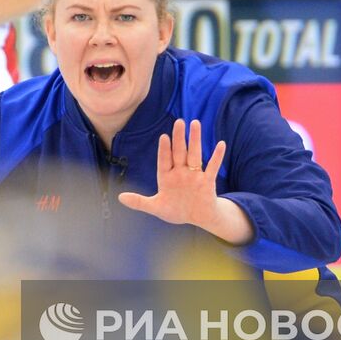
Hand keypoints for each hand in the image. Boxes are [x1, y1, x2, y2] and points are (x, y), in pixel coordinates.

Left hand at [118, 119, 251, 242]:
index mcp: (167, 177)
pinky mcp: (207, 181)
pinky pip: (212, 167)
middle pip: (179, 152)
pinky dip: (217, 157)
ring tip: (195, 123)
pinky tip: (221, 144)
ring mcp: (194, 176)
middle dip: (179, 138)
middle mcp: (180, 173)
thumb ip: (139, 202)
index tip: (164, 136)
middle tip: (179, 121)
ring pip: (195, 155)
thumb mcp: (156, 208)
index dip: (164, 150)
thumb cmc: (176, 210)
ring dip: (195, 140)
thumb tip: (120, 198)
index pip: (165, 160)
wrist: (197, 218)